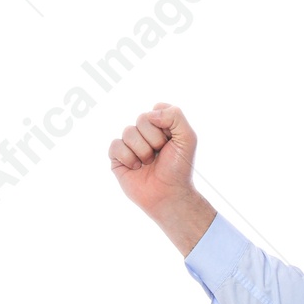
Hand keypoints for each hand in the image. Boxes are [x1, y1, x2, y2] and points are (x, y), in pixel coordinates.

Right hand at [108, 102, 214, 252]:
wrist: (169, 195)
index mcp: (161, 125)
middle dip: (155, 139)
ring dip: (143, 151)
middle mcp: (145, 132)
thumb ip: (175, 115)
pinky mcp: (117, 157)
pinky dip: (128, 158)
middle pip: (142, 119)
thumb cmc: (179, 168)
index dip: (165, 125)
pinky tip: (136, 168)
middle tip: (160, 155)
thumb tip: (150, 114)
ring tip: (149, 163)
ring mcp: (130, 144)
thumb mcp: (188, 138)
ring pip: (128, 132)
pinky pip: (116, 145)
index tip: (172, 141)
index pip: (157, 108)